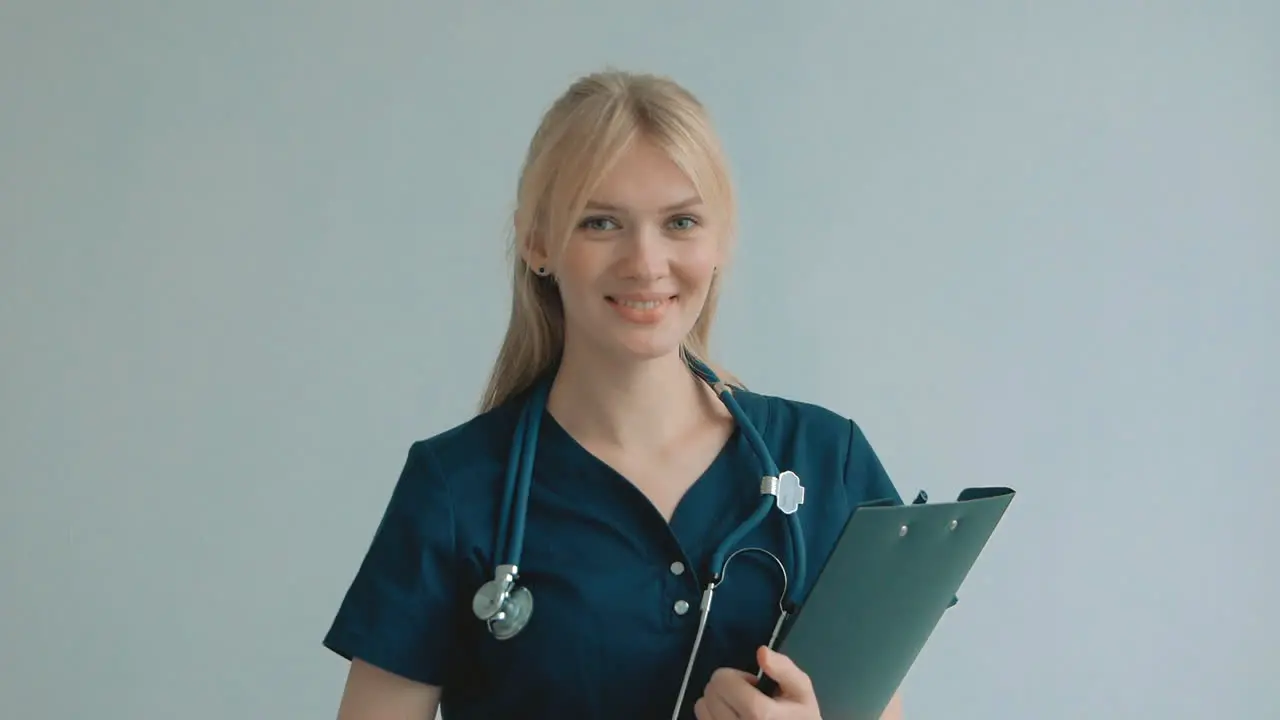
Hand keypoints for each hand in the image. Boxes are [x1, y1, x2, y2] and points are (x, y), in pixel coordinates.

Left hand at [694, 646, 820, 718]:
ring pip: (701, 706)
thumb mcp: (801, 691)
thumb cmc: (800, 717)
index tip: (754, 685)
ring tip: (739, 708)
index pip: (724, 681)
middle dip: (726, 686)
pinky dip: (712, 714)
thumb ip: (783, 668)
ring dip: (717, 701)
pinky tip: (732, 717)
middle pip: (710, 692)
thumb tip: (761, 652)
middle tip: (748, 696)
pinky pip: (702, 719)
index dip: (736, 676)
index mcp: (760, 714)